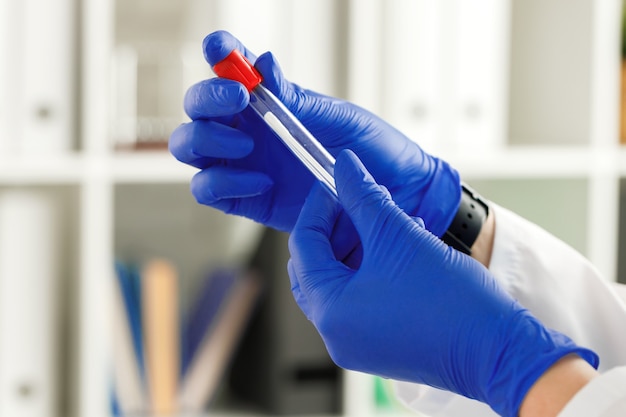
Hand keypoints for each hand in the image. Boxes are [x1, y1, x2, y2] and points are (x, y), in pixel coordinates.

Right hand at [169, 30, 459, 238]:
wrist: (392, 196)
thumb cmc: (370, 149)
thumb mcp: (338, 117)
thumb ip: (297, 98)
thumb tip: (263, 63)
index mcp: (268, 101)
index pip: (229, 69)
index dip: (217, 53)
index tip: (219, 49)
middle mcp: (247, 129)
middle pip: (196, 109)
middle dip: (207, 99)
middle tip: (240, 100)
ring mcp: (242, 164)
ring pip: (189, 148)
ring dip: (208, 140)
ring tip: (249, 144)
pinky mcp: (244, 200)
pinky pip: (209, 191)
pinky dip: (223, 183)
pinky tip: (262, 182)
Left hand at [287, 150, 597, 416]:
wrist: (496, 349)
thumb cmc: (451, 302)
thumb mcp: (399, 236)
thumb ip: (365, 197)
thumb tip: (344, 168)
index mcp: (331, 310)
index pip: (303, 247)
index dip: (316, 208)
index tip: (334, 183)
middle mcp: (335, 333)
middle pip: (314, 267)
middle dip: (332, 229)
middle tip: (353, 201)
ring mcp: (356, 343)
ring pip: (339, 282)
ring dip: (355, 247)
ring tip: (383, 218)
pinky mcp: (378, 344)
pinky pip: (359, 299)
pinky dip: (370, 269)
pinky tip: (397, 246)